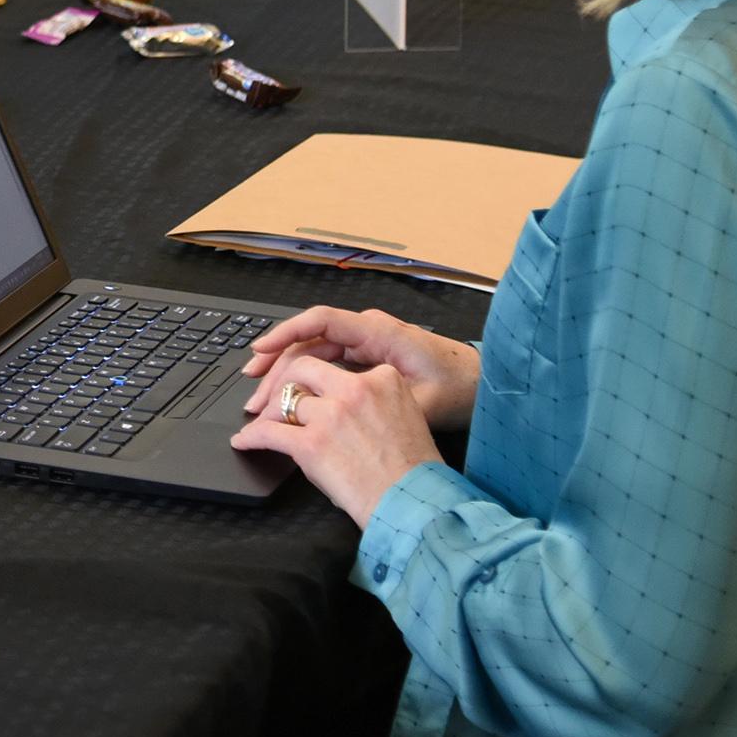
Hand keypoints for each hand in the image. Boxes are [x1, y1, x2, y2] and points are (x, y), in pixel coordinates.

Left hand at [229, 352, 442, 526]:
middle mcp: (356, 389)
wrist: (413, 505)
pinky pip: (268, 432)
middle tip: (275, 398)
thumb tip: (337, 407)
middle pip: (305, 368)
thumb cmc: (414, 472)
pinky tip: (245, 440)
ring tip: (261, 422)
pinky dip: (252, 437)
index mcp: (384, 380)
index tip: (314, 394)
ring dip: (268, 413)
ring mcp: (331, 414)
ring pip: (285, 399)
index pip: (339, 367)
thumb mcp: (404, 418)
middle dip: (286, 382)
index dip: (321, 383)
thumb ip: (373, 402)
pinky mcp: (311, 443)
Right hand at [240, 306, 479, 429]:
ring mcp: (366, 345)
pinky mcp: (367, 359)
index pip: (322, 322)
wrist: (483, 383)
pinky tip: (290, 398)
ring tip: (261, 396)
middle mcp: (368, 333)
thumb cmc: (459, 386)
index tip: (261, 350)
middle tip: (252, 388)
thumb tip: (347, 414)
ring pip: (315, 353)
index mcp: (379, 333)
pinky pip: (327, 364)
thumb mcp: (426, 401)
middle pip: (311, 340)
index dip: (287, 333)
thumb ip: (386, 403)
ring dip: (287, 373)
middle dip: (277, 362)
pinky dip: (305, 379)